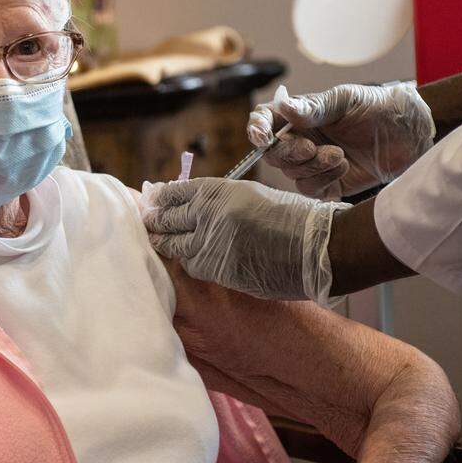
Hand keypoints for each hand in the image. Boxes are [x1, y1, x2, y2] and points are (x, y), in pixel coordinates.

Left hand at [141, 177, 348, 304]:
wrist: (316, 246)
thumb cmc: (288, 217)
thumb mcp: (249, 195)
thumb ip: (217, 201)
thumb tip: (188, 208)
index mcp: (216, 191)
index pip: (173, 194)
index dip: (159, 199)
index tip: (150, 201)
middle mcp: (208, 216)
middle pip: (167, 220)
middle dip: (154, 222)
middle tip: (145, 223)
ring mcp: (211, 245)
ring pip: (175, 247)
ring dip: (165, 244)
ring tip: (157, 242)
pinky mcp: (218, 271)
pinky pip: (193, 267)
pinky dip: (186, 263)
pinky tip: (184, 260)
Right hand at [249, 82, 434, 198]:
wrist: (410, 133)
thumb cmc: (379, 107)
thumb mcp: (346, 100)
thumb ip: (314, 107)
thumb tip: (283, 107)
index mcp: (299, 115)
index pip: (264, 121)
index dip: (256, 129)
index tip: (262, 136)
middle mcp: (301, 139)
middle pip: (273, 154)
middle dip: (289, 153)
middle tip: (312, 148)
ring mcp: (313, 164)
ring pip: (291, 174)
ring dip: (313, 167)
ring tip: (340, 155)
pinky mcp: (328, 184)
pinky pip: (310, 190)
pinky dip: (323, 180)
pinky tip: (344, 166)